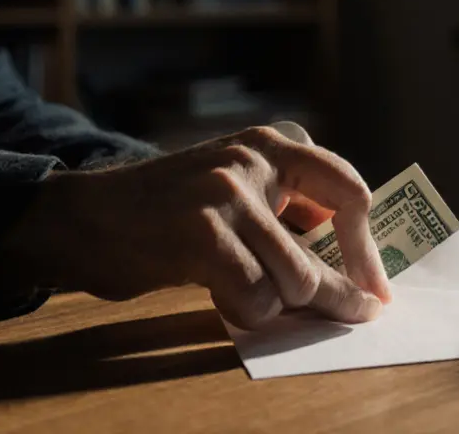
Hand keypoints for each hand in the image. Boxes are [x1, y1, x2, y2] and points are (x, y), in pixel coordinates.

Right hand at [2, 126, 391, 329]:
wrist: (82, 217)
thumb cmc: (167, 215)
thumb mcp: (238, 191)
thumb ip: (290, 212)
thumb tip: (355, 267)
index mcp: (273, 144)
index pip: (349, 192)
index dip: (367, 248)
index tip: (375, 288)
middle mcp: (255, 158)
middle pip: (319, 255)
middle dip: (332, 296)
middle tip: (352, 314)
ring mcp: (227, 193)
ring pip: (291, 282)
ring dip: (270, 305)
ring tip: (236, 289)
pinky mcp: (201, 231)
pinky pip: (254, 297)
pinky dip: (243, 311)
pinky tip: (215, 292)